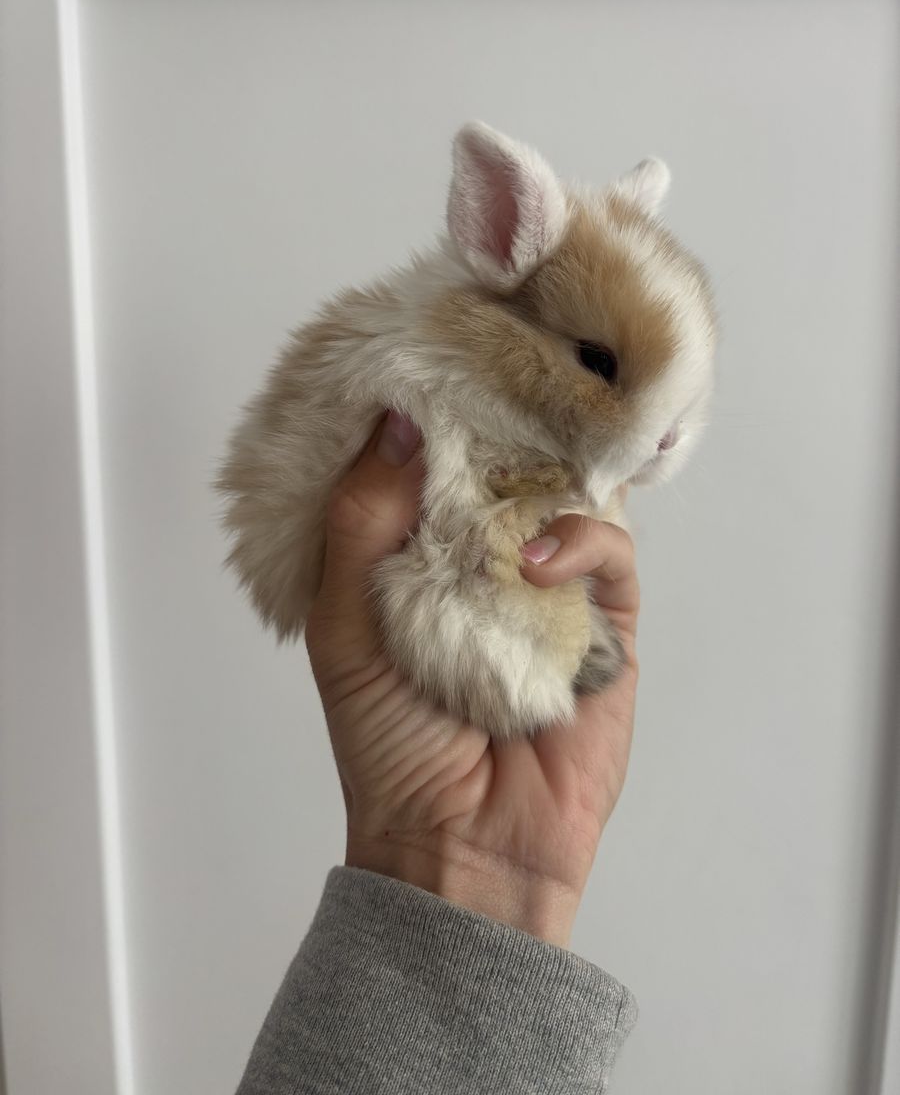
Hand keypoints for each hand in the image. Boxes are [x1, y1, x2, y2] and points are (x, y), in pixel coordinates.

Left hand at [305, 411, 639, 947]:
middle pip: (507, 467)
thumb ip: (360, 523)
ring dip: (542, 473)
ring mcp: (551, 591)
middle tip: (496, 376)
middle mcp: (488, 565)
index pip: (433, 467)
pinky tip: (537, 561)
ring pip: (566, 496)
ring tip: (515, 466)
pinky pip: (609, 554)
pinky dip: (581, 541)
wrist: (461, 845)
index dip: (432, 417)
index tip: (428, 362)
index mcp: (421, 561)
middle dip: (501, 425)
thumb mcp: (344, 624)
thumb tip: (395, 424)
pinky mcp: (606, 625)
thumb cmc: (389, 743)